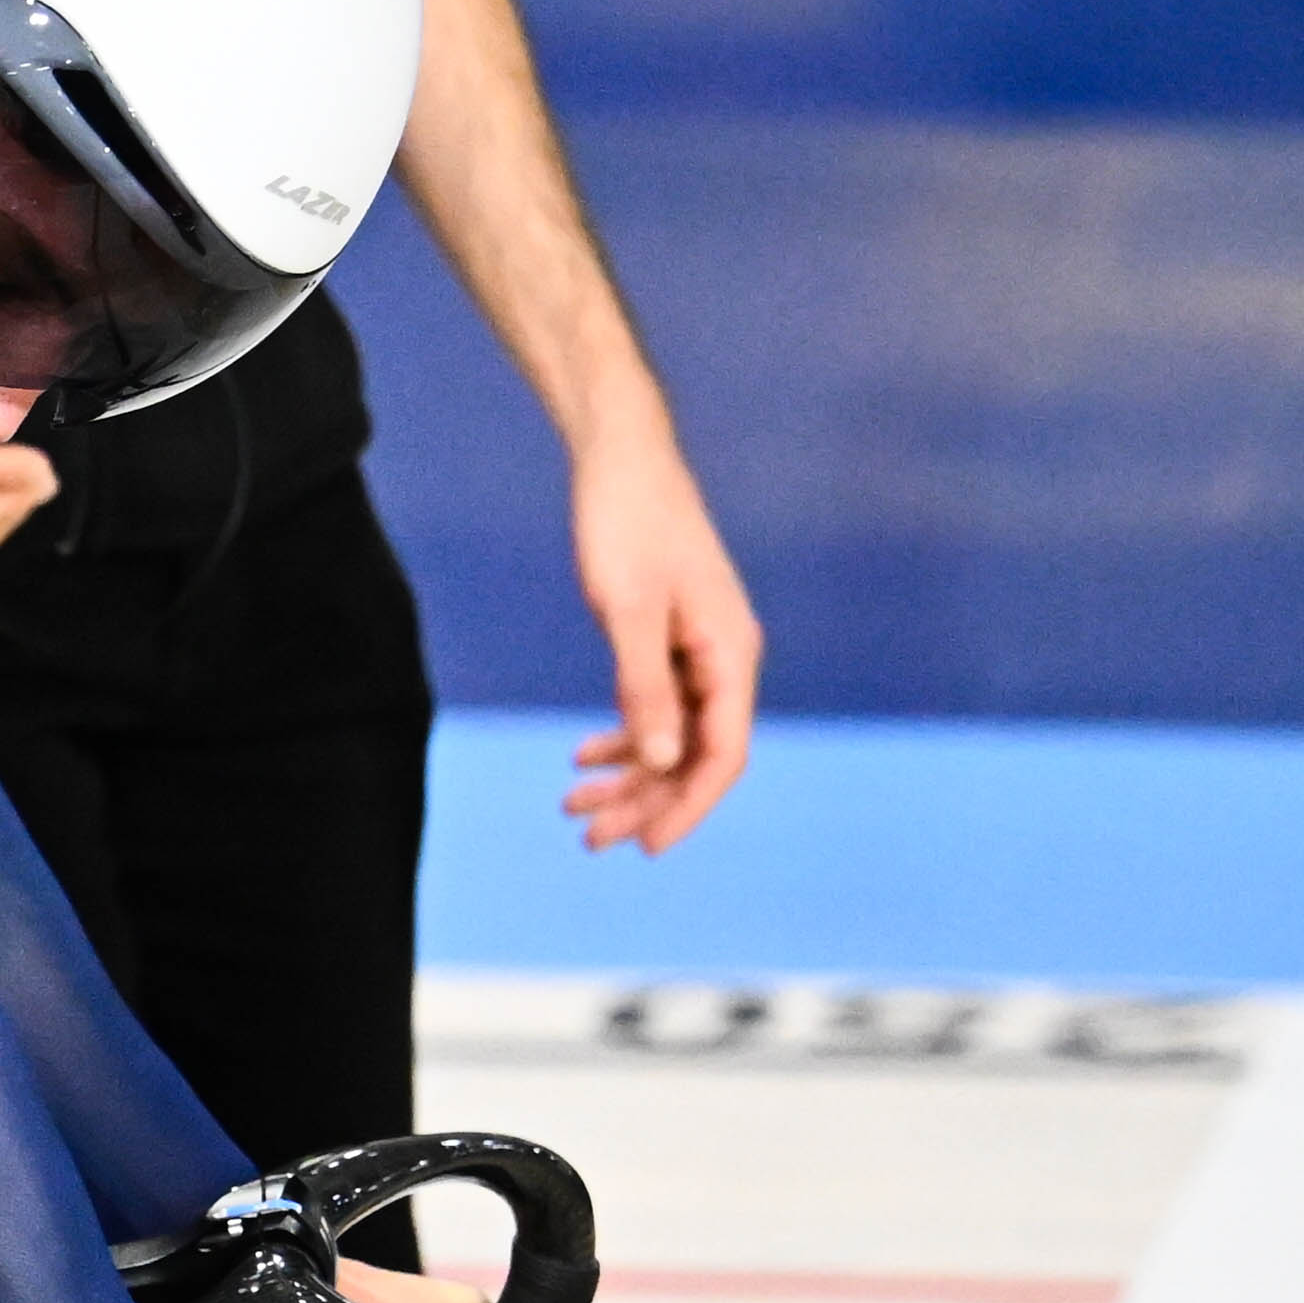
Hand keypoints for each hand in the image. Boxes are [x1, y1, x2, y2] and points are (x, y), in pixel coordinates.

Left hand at [562, 426, 762, 852]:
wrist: (621, 456)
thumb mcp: (627, 610)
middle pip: (694, 755)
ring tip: (573, 809)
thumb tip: (663, 760)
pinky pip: (657, 707)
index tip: (646, 845)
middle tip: (588, 838)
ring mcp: (699, 650)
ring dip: (628, 776)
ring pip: (672, 736)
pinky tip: (583, 757)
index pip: (723, 754)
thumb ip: (646, 688)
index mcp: (729, 654)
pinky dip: (623, 736)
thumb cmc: (627, 522)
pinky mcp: (671, 639)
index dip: (688, 806)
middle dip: (645, 800)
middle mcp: (724, 658)